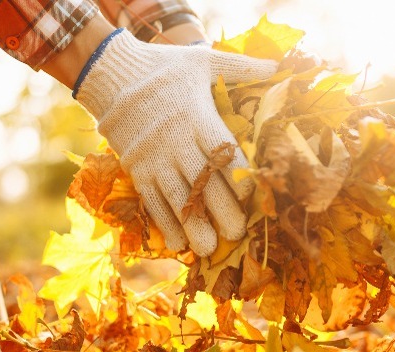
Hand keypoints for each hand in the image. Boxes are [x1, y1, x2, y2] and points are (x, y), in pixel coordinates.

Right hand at [74, 29, 276, 255]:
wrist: (113, 75)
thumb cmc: (166, 67)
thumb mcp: (204, 60)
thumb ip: (242, 66)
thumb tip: (281, 66)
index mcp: (196, 115)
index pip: (220, 148)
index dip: (237, 173)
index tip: (252, 194)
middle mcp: (175, 140)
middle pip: (201, 179)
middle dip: (220, 209)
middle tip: (237, 234)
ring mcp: (154, 157)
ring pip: (175, 196)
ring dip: (192, 225)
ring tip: (208, 250)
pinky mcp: (137, 168)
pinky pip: (151, 200)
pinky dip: (164, 223)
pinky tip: (178, 244)